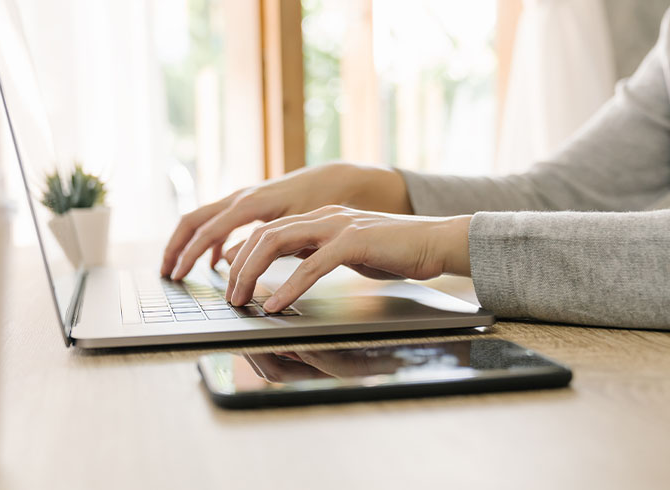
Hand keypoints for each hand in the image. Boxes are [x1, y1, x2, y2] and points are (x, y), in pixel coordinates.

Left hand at [225, 206, 471, 311]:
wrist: (438, 241)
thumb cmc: (395, 251)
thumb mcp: (345, 252)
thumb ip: (314, 253)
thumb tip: (284, 265)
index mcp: (320, 218)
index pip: (268, 231)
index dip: (243, 255)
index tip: (230, 280)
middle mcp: (324, 216)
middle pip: (264, 235)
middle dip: (239, 266)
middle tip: (230, 296)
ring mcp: (338, 226)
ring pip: (278, 243)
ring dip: (254, 273)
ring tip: (242, 301)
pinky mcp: (354, 242)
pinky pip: (311, 265)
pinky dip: (289, 286)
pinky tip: (277, 305)